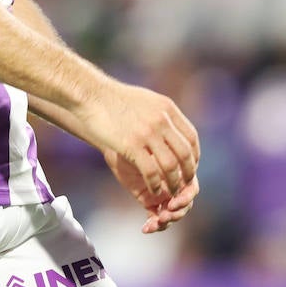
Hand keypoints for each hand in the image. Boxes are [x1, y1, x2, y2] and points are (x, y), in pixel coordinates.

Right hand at [80, 82, 199, 201]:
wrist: (91, 94)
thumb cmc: (114, 99)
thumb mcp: (146, 100)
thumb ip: (160, 114)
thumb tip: (171, 125)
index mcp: (167, 109)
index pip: (191, 137)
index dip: (194, 156)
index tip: (189, 167)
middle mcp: (161, 120)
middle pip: (185, 153)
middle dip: (187, 173)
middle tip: (183, 185)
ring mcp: (147, 133)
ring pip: (171, 165)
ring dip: (174, 182)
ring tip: (170, 192)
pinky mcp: (131, 145)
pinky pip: (151, 171)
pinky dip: (156, 185)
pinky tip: (153, 190)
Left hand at [105, 149, 199, 233]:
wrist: (118, 147)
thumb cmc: (134, 143)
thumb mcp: (148, 153)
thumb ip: (162, 163)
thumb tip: (173, 178)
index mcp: (179, 169)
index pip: (191, 188)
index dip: (185, 198)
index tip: (172, 203)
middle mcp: (174, 181)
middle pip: (185, 204)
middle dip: (177, 212)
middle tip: (165, 215)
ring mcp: (164, 193)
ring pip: (174, 213)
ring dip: (168, 220)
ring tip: (156, 221)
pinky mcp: (151, 202)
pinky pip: (158, 218)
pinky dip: (155, 225)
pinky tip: (146, 228)